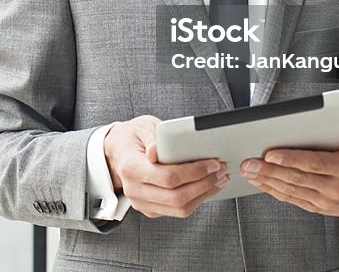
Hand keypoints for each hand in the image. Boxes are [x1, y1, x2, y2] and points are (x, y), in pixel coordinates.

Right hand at [104, 115, 227, 217]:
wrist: (117, 152)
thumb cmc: (133, 137)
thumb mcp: (143, 127)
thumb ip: (154, 138)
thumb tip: (158, 150)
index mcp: (130, 167)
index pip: (167, 177)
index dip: (194, 172)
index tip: (212, 163)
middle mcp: (134, 189)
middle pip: (176, 197)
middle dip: (204, 185)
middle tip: (221, 171)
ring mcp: (141, 202)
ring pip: (179, 208)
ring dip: (204, 195)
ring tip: (219, 180)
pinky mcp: (149, 208)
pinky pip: (176, 210)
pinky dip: (196, 200)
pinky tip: (206, 187)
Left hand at [240, 122, 338, 219]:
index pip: (314, 163)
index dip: (291, 159)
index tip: (270, 153)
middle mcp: (334, 187)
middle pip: (297, 178)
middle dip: (270, 170)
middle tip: (248, 162)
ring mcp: (325, 201)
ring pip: (291, 190)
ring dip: (267, 181)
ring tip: (248, 171)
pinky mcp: (318, 208)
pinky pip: (292, 199)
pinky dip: (274, 191)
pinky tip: (260, 183)